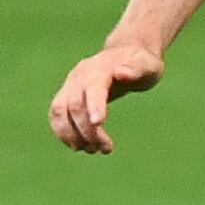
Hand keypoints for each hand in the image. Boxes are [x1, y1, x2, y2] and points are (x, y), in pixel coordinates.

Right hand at [48, 42, 165, 153]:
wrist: (125, 54)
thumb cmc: (141, 63)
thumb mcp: (148, 65)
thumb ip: (138, 69)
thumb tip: (121, 73)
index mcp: (100, 68)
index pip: (93, 88)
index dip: (94, 106)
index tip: (98, 124)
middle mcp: (80, 75)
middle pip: (74, 105)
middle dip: (87, 131)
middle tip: (106, 149)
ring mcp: (70, 84)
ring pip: (59, 111)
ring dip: (71, 135)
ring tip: (92, 150)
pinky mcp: (66, 94)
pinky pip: (56, 115)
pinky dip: (63, 132)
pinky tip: (79, 145)